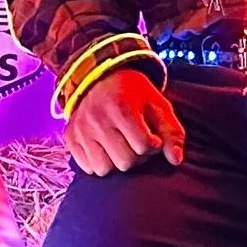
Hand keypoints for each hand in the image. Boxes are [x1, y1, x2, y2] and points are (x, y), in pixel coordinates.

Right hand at [66, 66, 186, 175]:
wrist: (99, 77)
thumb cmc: (134, 94)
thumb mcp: (158, 105)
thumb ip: (172, 132)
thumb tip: (175, 160)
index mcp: (122, 107)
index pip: (145, 146)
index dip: (154, 145)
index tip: (152, 135)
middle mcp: (97, 119)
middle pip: (125, 162)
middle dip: (137, 156)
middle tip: (137, 142)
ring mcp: (81, 129)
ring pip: (105, 169)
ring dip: (117, 162)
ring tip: (122, 146)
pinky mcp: (70, 137)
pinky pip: (88, 168)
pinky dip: (99, 162)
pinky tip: (106, 148)